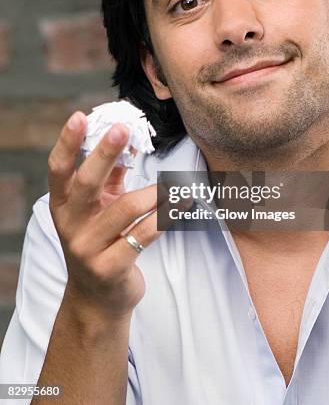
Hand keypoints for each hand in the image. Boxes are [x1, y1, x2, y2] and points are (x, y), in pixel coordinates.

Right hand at [48, 111, 161, 319]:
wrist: (97, 300)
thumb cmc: (101, 241)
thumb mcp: (98, 209)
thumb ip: (109, 176)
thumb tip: (128, 138)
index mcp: (63, 206)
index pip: (59, 169)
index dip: (67, 142)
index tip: (81, 116)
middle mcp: (70, 225)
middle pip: (86, 183)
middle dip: (106, 152)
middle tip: (124, 127)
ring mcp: (88, 249)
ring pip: (125, 208)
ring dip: (155, 192)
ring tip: (177, 184)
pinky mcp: (110, 267)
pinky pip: (144, 234)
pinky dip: (167, 216)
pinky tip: (182, 204)